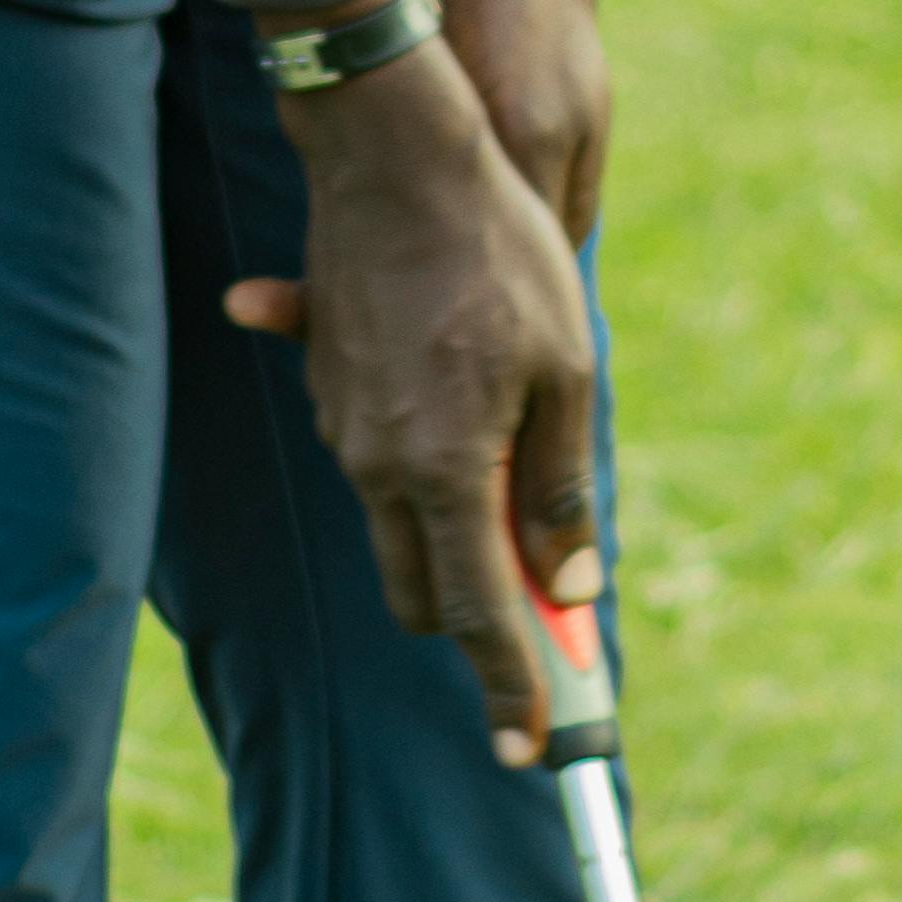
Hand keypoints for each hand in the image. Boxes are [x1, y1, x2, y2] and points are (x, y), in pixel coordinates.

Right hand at [223, 26, 599, 762]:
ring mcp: (345, 426)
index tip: (528, 748)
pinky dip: (417, 465)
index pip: (479, 615)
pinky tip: (447, 414)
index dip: (508, 687)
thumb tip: (571, 584)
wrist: (394, 154)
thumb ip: (560, 486)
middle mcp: (380, 465)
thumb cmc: (499, 255)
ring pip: (397, 526)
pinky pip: (375, 453)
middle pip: (422, 591)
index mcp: (446, 471)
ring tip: (515, 500)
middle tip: (540, 617)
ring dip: (451, 538)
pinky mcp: (330, 384)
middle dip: (474, 623)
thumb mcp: (566, 369)